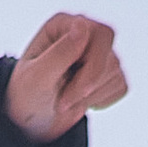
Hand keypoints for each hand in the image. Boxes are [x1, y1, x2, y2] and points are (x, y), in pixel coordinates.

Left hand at [4, 16, 126, 142]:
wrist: (31, 122)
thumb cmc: (27, 95)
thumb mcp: (37, 77)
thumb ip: (60, 52)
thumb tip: (82, 25)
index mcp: (64, 25)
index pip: (99, 34)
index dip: (90, 67)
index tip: (65, 95)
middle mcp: (84, 32)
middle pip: (110, 54)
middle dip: (89, 84)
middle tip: (63, 103)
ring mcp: (98, 52)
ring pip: (115, 72)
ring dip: (89, 96)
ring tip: (64, 101)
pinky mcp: (108, 73)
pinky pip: (120, 86)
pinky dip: (101, 100)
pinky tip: (79, 101)